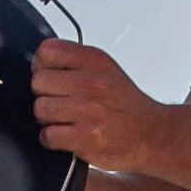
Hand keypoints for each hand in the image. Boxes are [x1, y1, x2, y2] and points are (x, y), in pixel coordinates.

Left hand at [30, 40, 168, 173]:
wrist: (152, 135)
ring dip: (47, 119)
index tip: (49, 75)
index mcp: (95, 61)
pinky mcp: (85, 138)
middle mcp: (92, 84)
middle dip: (44, 94)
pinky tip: (66, 136)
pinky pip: (47, 135)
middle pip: (38, 82)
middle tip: (60, 102)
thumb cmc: (125, 105)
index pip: (47, 51)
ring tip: (64, 120)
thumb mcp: (106, 70)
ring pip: (40, 109)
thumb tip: (38, 62)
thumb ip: (75, 62)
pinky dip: (51, 139)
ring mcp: (88, 112)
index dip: (41, 65)